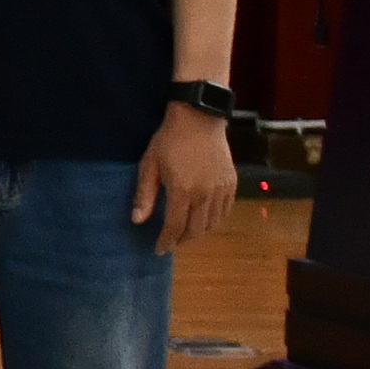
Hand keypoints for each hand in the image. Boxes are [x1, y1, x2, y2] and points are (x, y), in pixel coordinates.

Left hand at [137, 98, 238, 249]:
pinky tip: (204, 220)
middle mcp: (206, 194)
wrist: (199, 118)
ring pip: (213, 223)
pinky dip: (215, 221)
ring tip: (185, 234)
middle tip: (171, 243)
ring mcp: (221, 189)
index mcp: (183, 191)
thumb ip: (144, 195)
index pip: (175, 227)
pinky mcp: (232, 183)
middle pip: (196, 230)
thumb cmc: (169, 140)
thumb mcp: (149, 165)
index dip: (166, 241)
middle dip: (182, 241)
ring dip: (199, 233)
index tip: (159, 250)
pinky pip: (225, 211)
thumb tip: (137, 221)